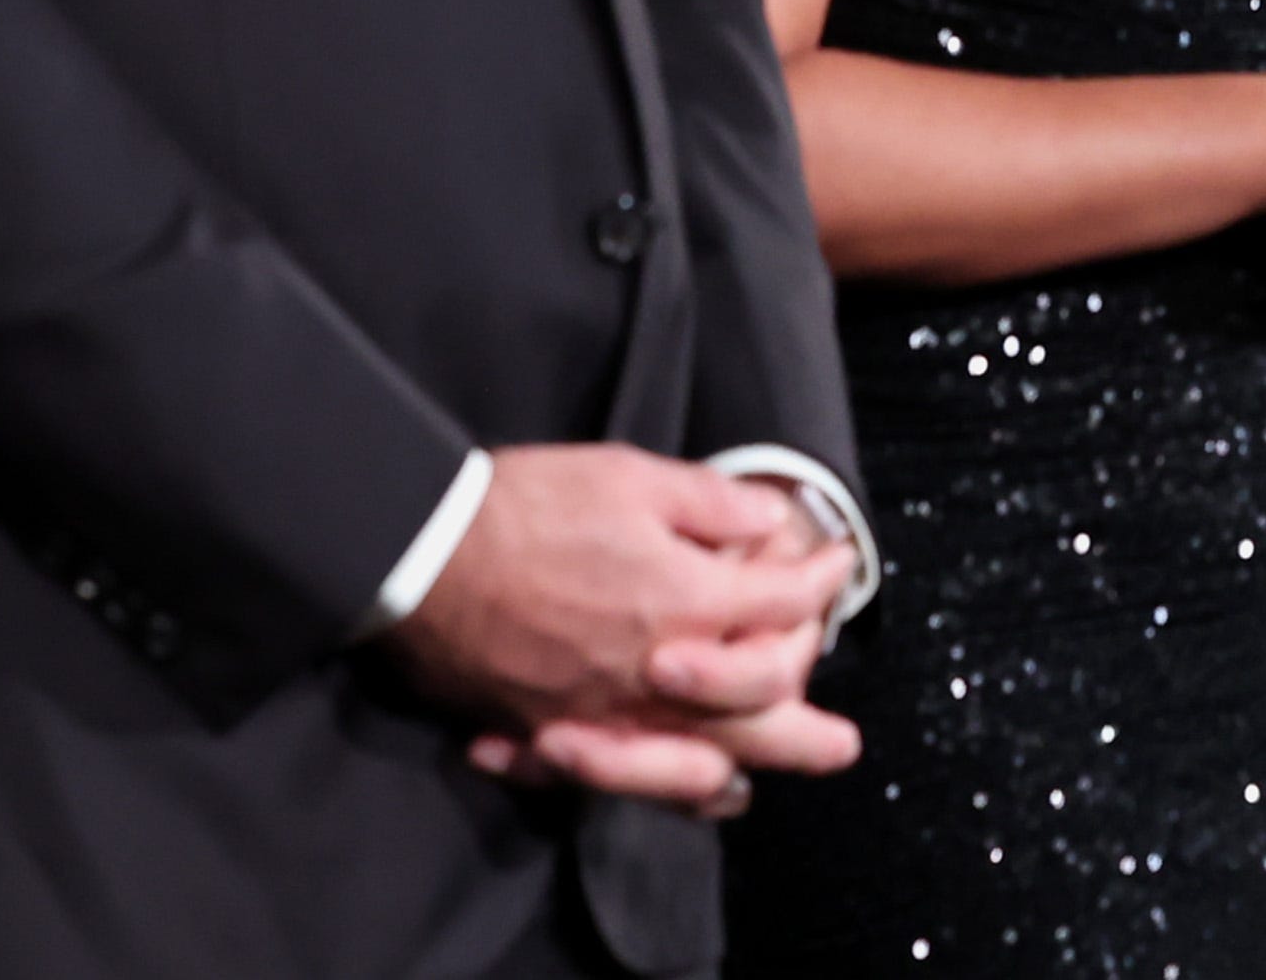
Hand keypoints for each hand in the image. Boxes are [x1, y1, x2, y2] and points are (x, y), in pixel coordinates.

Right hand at [395, 443, 859, 810]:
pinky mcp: (549, 732)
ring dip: (747, 769)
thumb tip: (770, 524)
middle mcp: (651, 671)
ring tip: (767, 782)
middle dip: (808, 722)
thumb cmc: (526, 505)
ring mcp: (602, 712)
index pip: (778, 606)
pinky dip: (663, 788)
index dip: (817, 582)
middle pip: (755, 710)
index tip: (834, 563)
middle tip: (844, 738)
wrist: (421, 551)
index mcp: (680, 600)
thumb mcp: (629, 476)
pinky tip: (687, 785)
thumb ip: (710, 505)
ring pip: (694, 760)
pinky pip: (621, 777)